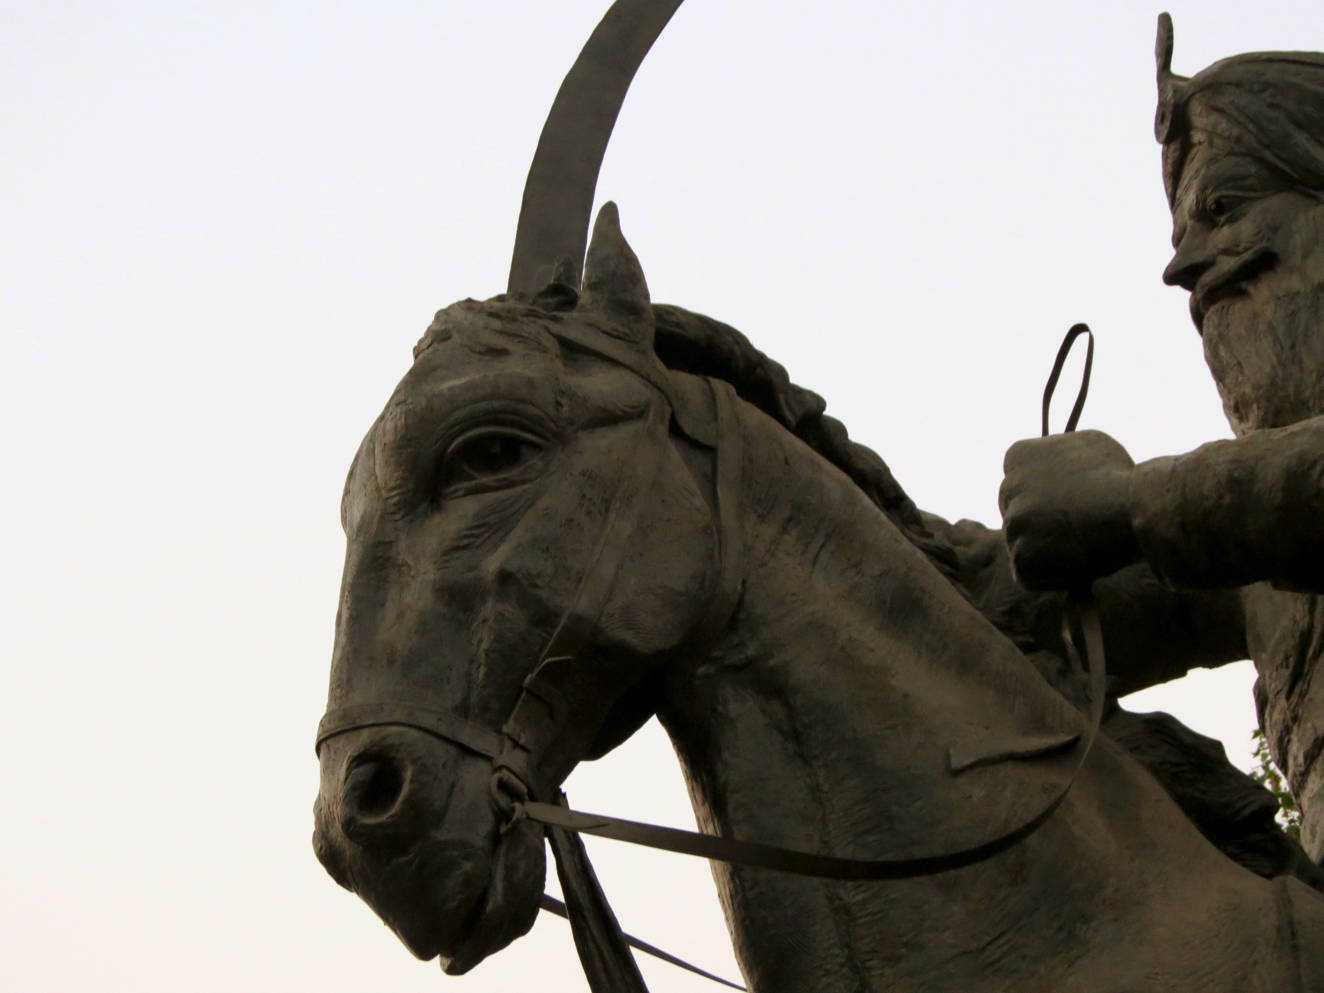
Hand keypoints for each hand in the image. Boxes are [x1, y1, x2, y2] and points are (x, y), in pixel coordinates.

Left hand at [999, 430, 1139, 590]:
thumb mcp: (1086, 449)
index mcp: (1019, 456)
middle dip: (1038, 527)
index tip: (1061, 507)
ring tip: (1083, 546)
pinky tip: (1077, 565)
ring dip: (1047, 553)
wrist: (1137, 507)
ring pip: (1023, 547)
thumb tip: (1056, 469)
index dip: (1041, 499)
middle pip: (1017, 516)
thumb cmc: (1121, 477)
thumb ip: (1058, 458)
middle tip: (1071, 533)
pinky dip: (1051, 578)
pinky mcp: (1022, 556)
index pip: (1017, 483)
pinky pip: (1029, 576)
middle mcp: (1009, 487)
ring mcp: (1013, 523)